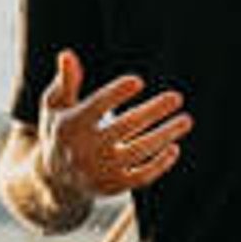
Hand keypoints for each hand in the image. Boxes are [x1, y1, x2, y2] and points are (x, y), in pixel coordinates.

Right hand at [37, 48, 186, 197]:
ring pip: (138, 151)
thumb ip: (65, 81)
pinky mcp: (112, 187)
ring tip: (185, 120)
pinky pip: (141, 177)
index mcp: (69, 126)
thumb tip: (67, 54)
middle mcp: (84, 150)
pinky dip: (159, 164)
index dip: (116, 94)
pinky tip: (174, 147)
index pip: (96, 107)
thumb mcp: (55, 106)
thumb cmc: (61, 131)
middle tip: (177, 97)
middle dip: (153, 111)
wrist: (56, 180)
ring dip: (164, 135)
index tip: (138, 82)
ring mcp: (99, 171)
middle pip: (124, 127)